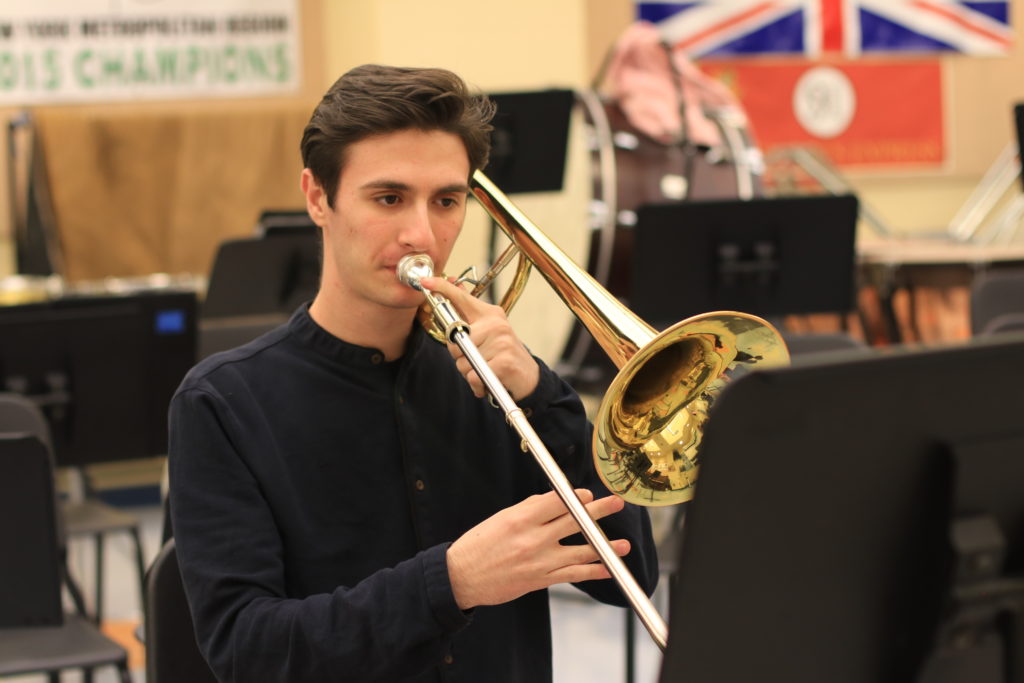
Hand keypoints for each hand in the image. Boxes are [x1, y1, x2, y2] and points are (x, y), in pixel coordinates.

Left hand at [421, 276, 539, 400]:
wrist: (528, 376)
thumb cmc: (502, 355)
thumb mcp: (488, 333)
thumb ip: (469, 320)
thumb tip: (454, 294)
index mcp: (490, 314)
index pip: (462, 298)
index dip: (442, 288)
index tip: (425, 281)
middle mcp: (496, 323)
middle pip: (454, 339)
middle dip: (459, 355)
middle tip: (477, 360)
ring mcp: (502, 341)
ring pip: (462, 361)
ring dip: (469, 372)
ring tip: (485, 370)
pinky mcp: (504, 361)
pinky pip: (473, 375)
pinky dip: (476, 384)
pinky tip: (488, 381)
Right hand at [446, 489, 629, 609]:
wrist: (462, 577)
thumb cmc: (479, 544)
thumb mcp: (501, 519)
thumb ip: (530, 510)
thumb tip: (557, 501)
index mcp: (520, 519)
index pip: (556, 502)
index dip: (576, 497)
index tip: (589, 494)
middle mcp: (532, 539)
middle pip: (574, 521)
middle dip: (599, 512)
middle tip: (617, 503)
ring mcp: (539, 562)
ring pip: (580, 551)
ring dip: (605, 547)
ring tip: (624, 544)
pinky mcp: (540, 580)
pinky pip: (573, 575)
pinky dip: (592, 572)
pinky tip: (607, 568)